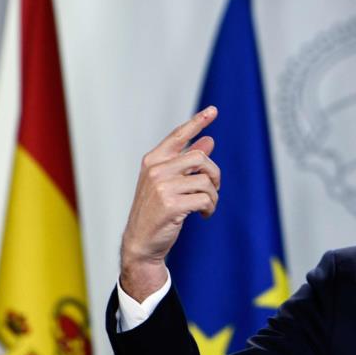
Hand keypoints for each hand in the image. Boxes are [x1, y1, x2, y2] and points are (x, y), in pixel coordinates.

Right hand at [120, 106, 220, 301]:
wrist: (141, 243)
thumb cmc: (156, 212)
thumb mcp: (169, 183)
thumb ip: (186, 161)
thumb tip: (209, 140)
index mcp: (153, 161)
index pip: (178, 136)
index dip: (197, 122)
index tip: (213, 110)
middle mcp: (155, 170)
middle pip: (200, 158)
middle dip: (214, 174)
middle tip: (214, 189)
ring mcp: (162, 187)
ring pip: (206, 180)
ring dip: (214, 195)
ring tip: (208, 205)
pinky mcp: (171, 204)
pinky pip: (205, 198)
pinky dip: (210, 207)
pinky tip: (204, 214)